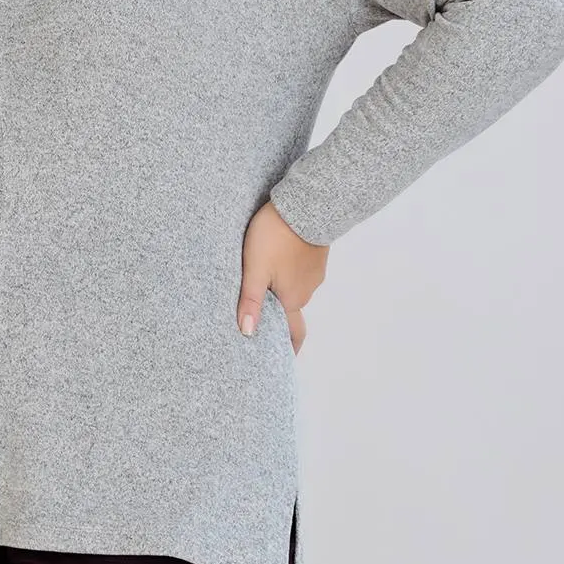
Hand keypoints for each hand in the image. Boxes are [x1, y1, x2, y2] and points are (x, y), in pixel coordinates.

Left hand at [237, 200, 328, 354]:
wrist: (306, 203)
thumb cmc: (277, 235)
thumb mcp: (255, 269)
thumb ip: (250, 301)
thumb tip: (247, 334)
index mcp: (292, 299)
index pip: (292, 333)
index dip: (286, 347)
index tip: (281, 360)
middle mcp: (307, 290)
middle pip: (291, 311)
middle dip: (278, 318)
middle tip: (261, 321)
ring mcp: (314, 272)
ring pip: (295, 289)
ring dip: (281, 292)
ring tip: (261, 287)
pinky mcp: (315, 255)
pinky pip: (300, 271)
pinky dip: (288, 273)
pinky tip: (275, 263)